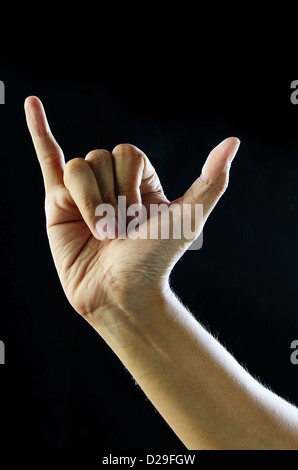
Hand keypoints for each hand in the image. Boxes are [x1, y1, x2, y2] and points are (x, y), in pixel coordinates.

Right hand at [25, 96, 239, 325]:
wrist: (120, 293)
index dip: (132, 184)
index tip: (140, 218)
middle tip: (118, 230)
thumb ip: (212, 180)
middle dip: (111, 197)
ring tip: (98, 231)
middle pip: (101, 157)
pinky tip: (31, 103)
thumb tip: (233, 141)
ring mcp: (83, 191)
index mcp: (141, 181)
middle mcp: (111, 183)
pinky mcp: (57, 203)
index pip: (129, 152)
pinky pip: (47, 158)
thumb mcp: (188, 217)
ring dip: (90, 202)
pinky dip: (38, 130)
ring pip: (78, 167)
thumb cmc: (154, 259)